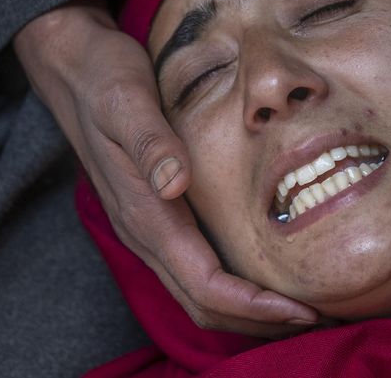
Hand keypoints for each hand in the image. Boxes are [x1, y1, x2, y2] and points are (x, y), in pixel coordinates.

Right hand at [14, 0, 317, 335]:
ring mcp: (147, 227)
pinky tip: (265, 274)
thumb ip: (150, 142)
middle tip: (318, 318)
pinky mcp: (154, 215)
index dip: (252, 305)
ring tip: (300, 306)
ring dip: (247, 311)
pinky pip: (193, 271)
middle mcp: (144, 231)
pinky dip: (233, 288)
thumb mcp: (125, 99)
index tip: (300, 309)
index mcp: (143, 211)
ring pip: (197, 294)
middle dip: (259, 321)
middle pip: (202, 304)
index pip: (203, 283)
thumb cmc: (104, 79)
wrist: (71, 69)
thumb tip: (174, 184)